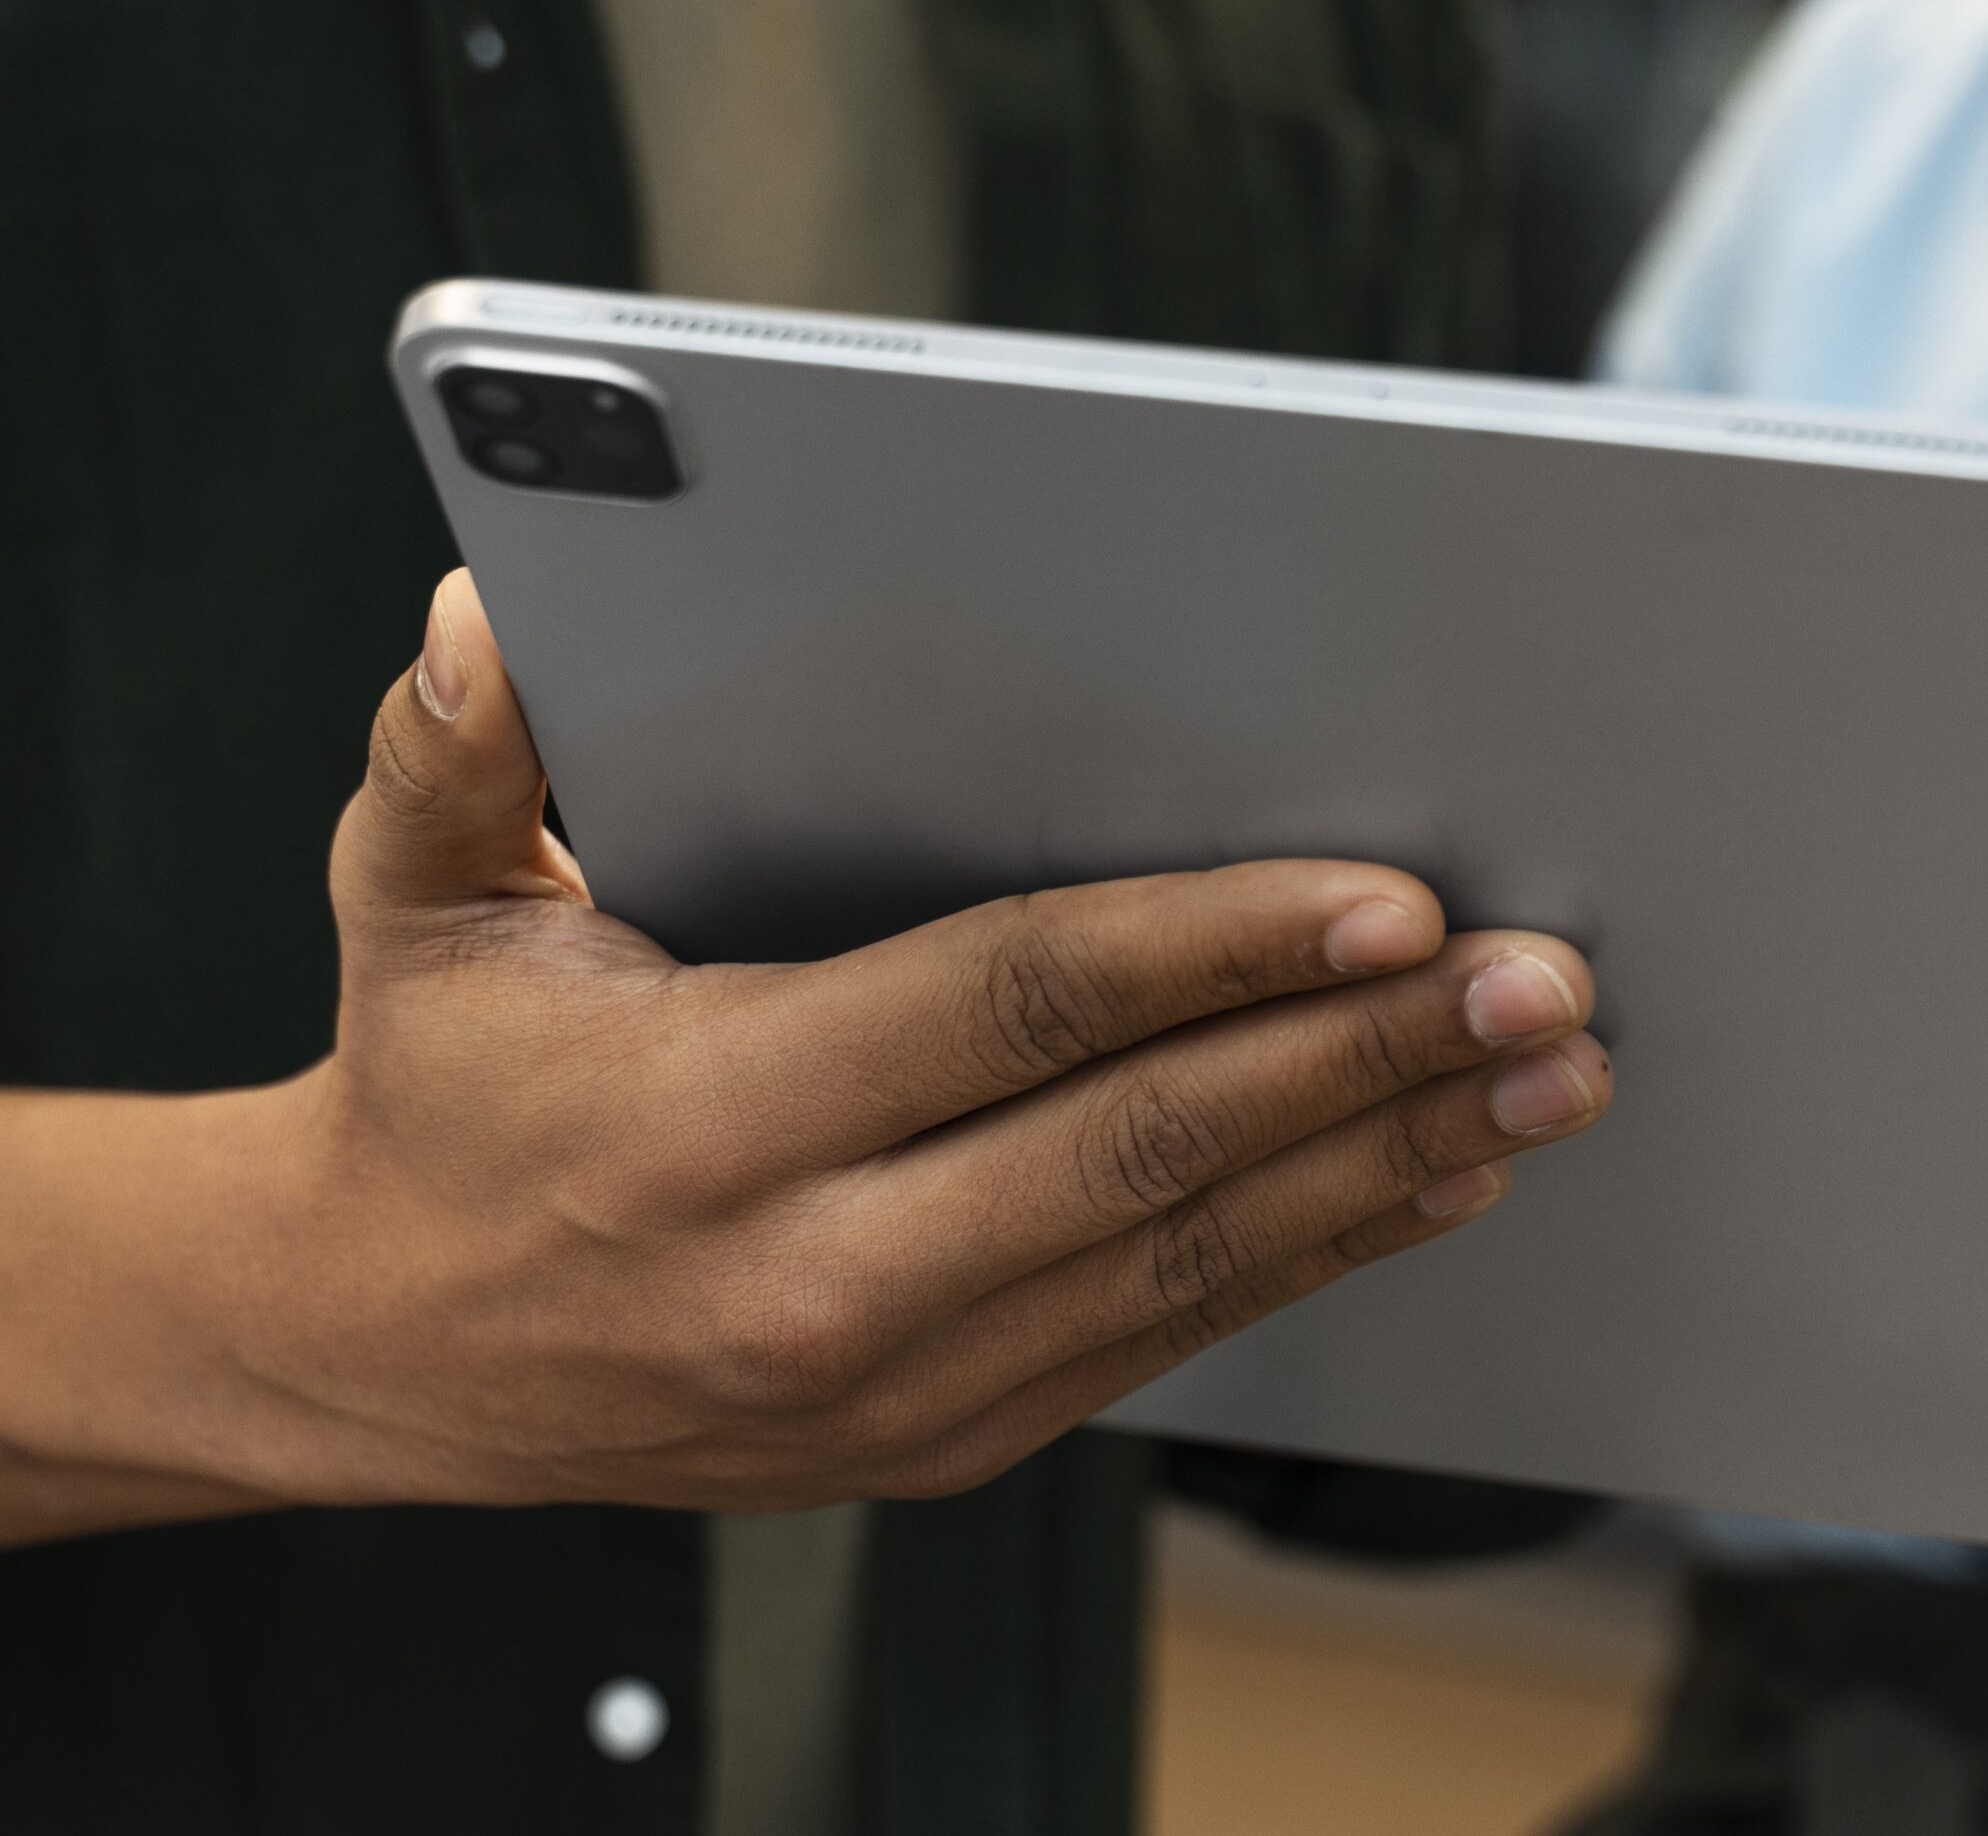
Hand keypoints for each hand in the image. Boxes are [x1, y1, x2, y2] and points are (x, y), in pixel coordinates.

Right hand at [0, 574, 1610, 1539]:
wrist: (387, 1352)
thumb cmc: (441, 1096)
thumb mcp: (408, 902)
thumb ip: (455, 756)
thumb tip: (486, 617)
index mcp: (714, 1117)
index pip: (1013, 1008)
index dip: (1214, 948)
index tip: (1383, 896)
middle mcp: (819, 1271)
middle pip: (1150, 1147)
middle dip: (1365, 1055)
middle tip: (1537, 983)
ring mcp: (896, 1379)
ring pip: (1192, 1260)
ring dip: (1387, 1156)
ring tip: (1540, 1079)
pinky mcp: (943, 1430)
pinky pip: (1163, 1334)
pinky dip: (1312, 1253)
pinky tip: (1427, 1176)